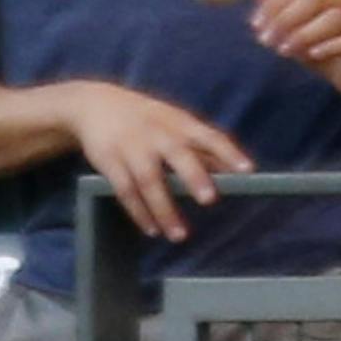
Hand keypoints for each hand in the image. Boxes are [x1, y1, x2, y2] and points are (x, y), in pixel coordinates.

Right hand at [61, 80, 251, 242]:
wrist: (92, 103)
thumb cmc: (146, 119)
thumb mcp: (172, 123)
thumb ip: (201, 147)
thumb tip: (235, 172)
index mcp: (177, 122)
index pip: (208, 135)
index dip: (228, 152)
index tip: (247, 171)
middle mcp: (156, 132)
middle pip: (177, 154)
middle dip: (193, 176)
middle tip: (210, 199)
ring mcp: (131, 146)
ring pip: (149, 180)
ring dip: (165, 209)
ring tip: (180, 236)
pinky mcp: (109, 160)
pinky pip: (125, 191)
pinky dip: (139, 212)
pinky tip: (152, 230)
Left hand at [251, 0, 340, 93]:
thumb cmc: (328, 48)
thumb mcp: (299, 31)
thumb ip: (281, 12)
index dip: (273, 2)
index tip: (255, 25)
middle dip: (285, 18)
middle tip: (266, 40)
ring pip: (333, 17)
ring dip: (305, 33)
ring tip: (284, 51)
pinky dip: (332, 46)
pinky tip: (313, 56)